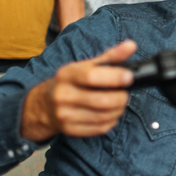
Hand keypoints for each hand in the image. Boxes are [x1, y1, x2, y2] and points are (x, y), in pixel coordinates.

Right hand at [20, 41, 136, 141]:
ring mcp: (65, 114)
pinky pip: (99, 128)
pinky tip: (111, 114)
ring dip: (118, 110)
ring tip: (120, 104)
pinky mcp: (70, 129)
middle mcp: (63, 95)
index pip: (91, 76)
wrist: (44, 104)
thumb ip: (110, 56)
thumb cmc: (71, 82)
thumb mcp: (86, 65)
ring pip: (103, 116)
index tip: (129, 77)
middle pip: (101, 100)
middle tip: (125, 94)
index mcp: (67, 74)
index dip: (114, 77)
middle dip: (121, 98)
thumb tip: (131, 45)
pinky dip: (111, 122)